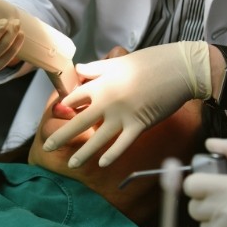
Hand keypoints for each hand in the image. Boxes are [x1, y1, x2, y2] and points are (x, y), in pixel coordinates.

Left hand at [43, 41, 210, 167]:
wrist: (179, 68)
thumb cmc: (150, 61)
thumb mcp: (119, 62)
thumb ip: (96, 68)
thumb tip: (78, 68)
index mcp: (101, 83)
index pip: (75, 98)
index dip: (65, 106)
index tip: (58, 114)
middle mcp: (107, 101)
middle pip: (79, 122)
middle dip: (62, 136)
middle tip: (47, 147)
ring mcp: (123, 115)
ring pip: (98, 138)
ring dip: (83, 152)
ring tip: (71, 163)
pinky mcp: (139, 125)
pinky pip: (122, 144)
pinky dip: (112, 155)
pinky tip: (102, 164)